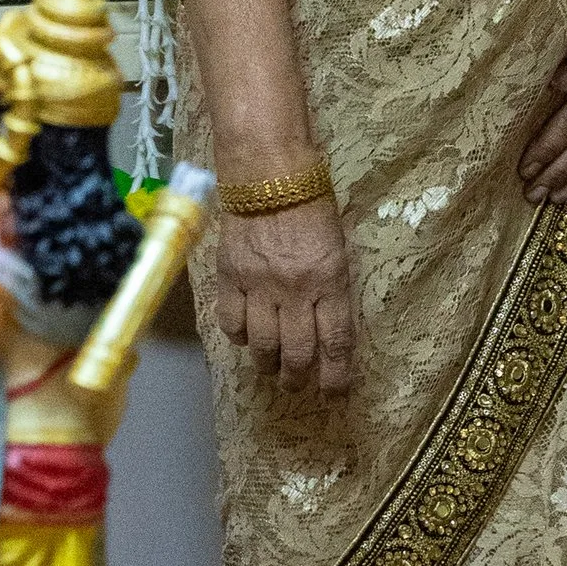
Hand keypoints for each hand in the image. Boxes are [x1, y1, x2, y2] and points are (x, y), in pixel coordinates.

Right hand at [210, 190, 353, 393]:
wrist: (267, 173)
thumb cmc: (312, 203)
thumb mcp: (336, 244)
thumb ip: (332, 286)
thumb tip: (328, 325)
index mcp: (329, 279)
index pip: (335, 342)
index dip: (336, 376)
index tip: (335, 393)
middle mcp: (295, 290)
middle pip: (296, 354)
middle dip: (298, 378)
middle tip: (297, 382)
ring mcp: (259, 287)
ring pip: (262, 347)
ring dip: (268, 364)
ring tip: (272, 367)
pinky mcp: (230, 279)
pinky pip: (231, 325)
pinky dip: (238, 337)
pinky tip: (245, 335)